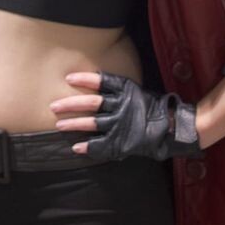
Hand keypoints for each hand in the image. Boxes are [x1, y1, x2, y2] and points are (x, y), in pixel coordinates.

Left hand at [50, 71, 200, 161]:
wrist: (171, 127)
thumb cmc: (152, 107)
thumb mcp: (136, 91)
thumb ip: (118, 88)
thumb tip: (97, 81)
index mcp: (126, 90)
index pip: (102, 81)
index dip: (84, 79)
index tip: (68, 77)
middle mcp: (121, 106)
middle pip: (91, 102)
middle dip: (70, 104)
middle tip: (53, 106)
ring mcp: (121, 124)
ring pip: (92, 122)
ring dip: (73, 124)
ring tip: (58, 125)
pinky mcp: (123, 141)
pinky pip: (101, 144)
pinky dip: (87, 146)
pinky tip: (75, 147)